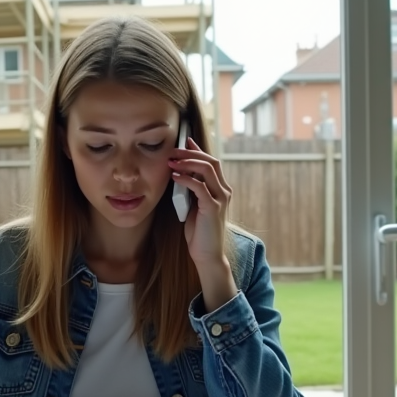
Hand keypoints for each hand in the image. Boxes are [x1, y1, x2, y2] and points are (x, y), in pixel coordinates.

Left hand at [168, 137, 237, 311]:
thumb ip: (192, 189)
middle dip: (191, 153)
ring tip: (171, 161)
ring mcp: (221, 199)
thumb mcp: (194, 205)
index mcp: (221, 189)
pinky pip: (200, 187)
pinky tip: (174, 177)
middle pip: (211, 161)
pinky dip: (186, 179)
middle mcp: (224, 191)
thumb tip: (180, 172)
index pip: (212, 162)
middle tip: (173, 151)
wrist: (207, 254)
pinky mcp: (213, 208)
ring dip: (188, 162)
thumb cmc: (199, 231)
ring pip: (208, 170)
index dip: (198, 150)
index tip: (184, 141)